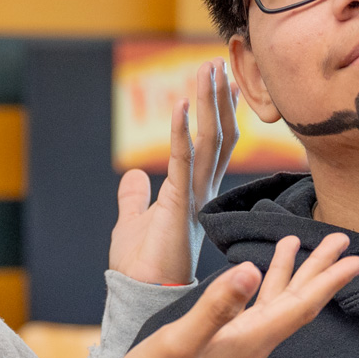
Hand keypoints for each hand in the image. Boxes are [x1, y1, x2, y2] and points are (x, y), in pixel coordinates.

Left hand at [109, 59, 239, 285]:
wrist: (140, 295)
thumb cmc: (140, 265)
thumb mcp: (133, 220)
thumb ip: (135, 196)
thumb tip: (134, 175)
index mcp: (194, 194)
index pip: (215, 146)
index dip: (220, 113)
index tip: (225, 82)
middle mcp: (201, 192)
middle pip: (219, 136)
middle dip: (220, 98)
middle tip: (221, 62)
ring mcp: (193, 197)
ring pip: (209, 141)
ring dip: (208, 103)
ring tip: (208, 69)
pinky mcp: (178, 204)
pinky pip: (183, 160)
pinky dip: (181, 130)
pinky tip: (182, 102)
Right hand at [113, 233, 358, 357]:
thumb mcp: (180, 339)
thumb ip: (216, 306)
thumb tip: (250, 270)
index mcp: (248, 342)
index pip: (299, 306)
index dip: (328, 281)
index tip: (355, 259)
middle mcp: (252, 348)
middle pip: (295, 304)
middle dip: (319, 271)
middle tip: (342, 240)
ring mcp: (239, 353)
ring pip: (275, 308)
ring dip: (290, 276)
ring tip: (297, 244)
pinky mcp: (225, 354)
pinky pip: (257, 316)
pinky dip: (266, 291)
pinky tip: (259, 279)